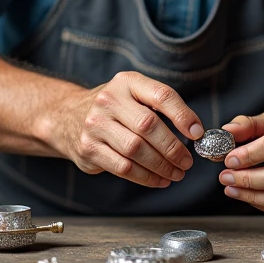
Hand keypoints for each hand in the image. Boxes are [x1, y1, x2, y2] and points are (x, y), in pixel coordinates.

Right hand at [58, 72, 203, 187]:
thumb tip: (195, 132)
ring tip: (176, 173)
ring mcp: (96, 125)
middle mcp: (109, 100)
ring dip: (161, 166)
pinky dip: (146, 177)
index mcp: (127, 82)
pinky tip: (158, 180)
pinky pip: (124, 167)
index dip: (182, 115)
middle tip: (187, 162)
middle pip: (148, 126)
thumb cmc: (113, 109)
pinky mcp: (89, 148)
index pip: (161, 95)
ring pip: (136, 150)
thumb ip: (160, 106)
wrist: (65, 117)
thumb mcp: (132, 94)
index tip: (197, 133)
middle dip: (173, 148)